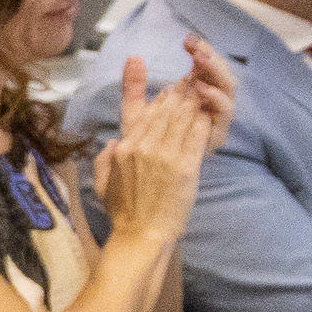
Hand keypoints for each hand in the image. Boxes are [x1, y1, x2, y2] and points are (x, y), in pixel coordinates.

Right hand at [92, 36, 236, 234]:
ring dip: (192, 101)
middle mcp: (142, 146)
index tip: (154, 77)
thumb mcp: (103, 183)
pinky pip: (196, 135)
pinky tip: (208, 112)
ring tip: (200, 88)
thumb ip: (105, 159)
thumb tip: (112, 142)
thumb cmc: (123, 213)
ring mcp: (163, 155)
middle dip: (177, 92)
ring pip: (180, 118)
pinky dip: (202, 121)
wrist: (141, 234)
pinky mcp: (184, 166)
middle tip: (189, 78)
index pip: (137, 111)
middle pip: (163, 110)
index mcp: (123, 148)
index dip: (147, 90)